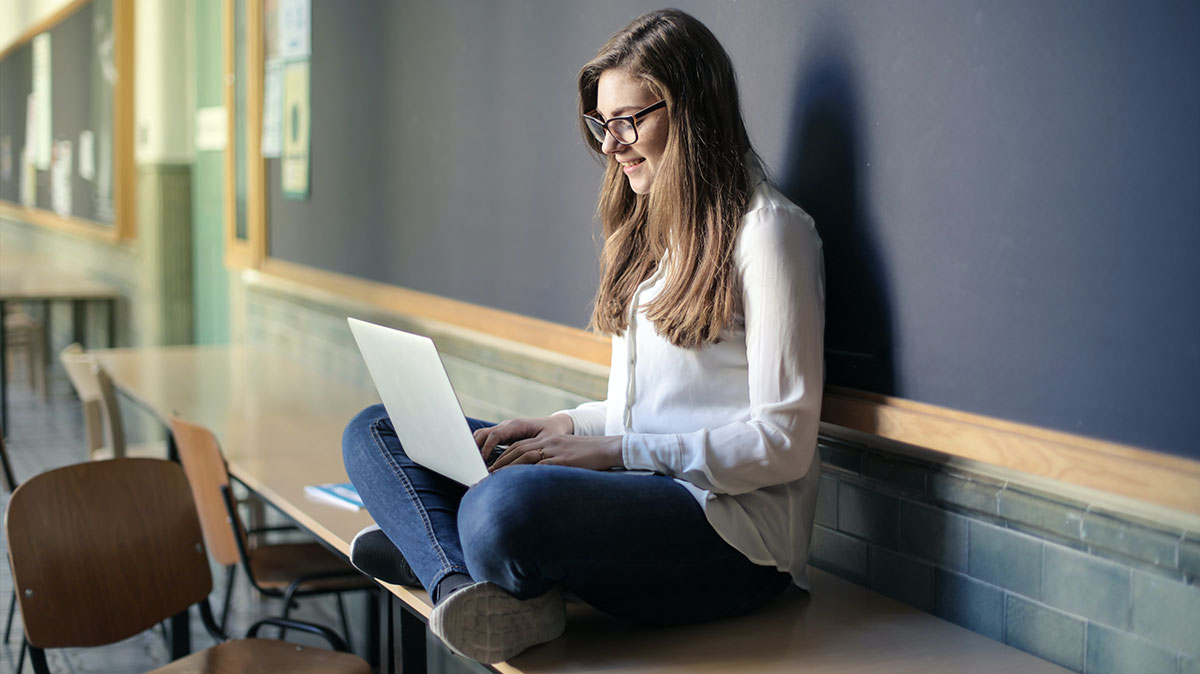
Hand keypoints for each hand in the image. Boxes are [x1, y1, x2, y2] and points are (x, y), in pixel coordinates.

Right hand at [474, 414, 574, 458]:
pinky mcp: (502, 434)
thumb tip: (529, 464)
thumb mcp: (548, 441)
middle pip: (483, 434)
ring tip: (472, 465)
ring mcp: (503, 429)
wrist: (555, 424)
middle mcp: (507, 425)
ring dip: (475, 448)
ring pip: (482, 435)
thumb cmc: (553, 433)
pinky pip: (486, 438)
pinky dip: (479, 448)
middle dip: (475, 448)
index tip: (482, 461)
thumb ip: (537, 450)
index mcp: (517, 425)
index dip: (487, 448)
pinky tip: (479, 461)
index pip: (495, 434)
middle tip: (472, 465)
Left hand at [489, 434, 622, 471]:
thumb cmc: (589, 456)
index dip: (502, 456)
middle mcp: (548, 443)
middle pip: (516, 450)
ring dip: (506, 468)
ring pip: (524, 456)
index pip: (518, 446)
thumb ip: (550, 463)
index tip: (489, 467)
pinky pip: (539, 466)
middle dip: (498, 462)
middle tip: (483, 474)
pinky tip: (515, 481)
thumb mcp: (567, 456)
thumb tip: (535, 477)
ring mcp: (554, 450)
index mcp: (547, 440)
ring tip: (492, 478)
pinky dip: (525, 473)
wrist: (609, 449)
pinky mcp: (562, 460)